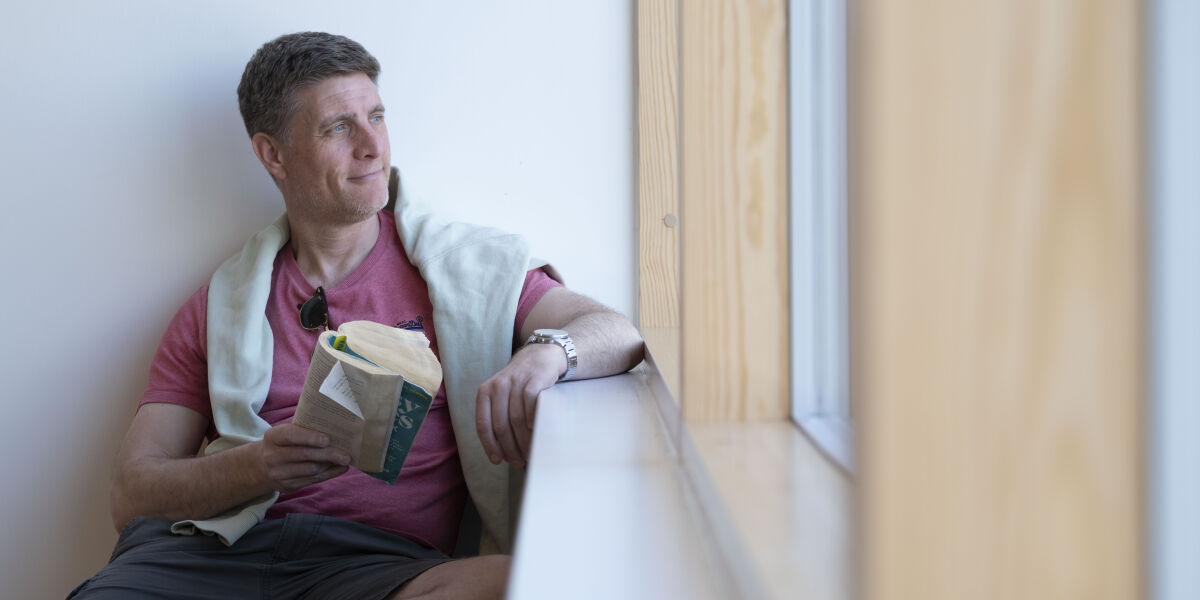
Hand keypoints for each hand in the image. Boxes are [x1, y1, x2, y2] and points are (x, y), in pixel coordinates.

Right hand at [255, 423, 350, 492]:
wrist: (260, 467)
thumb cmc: (281, 444)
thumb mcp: (283, 433)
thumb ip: (302, 430)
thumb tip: (334, 428)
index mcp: (272, 437)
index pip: (290, 436)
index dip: (309, 437)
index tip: (327, 439)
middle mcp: (273, 456)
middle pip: (303, 455)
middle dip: (327, 454)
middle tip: (345, 454)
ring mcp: (279, 473)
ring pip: (310, 470)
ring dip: (330, 465)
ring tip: (345, 460)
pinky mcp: (288, 486)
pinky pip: (313, 480)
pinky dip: (329, 474)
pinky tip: (341, 469)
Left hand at [475, 343, 564, 466]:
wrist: (541, 357)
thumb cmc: (521, 384)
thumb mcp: (503, 395)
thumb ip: (498, 416)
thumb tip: (502, 452)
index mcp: (485, 392)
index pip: (483, 424)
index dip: (489, 445)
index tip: (497, 460)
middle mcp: (498, 386)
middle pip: (500, 425)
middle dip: (509, 448)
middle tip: (517, 461)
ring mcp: (516, 382)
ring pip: (516, 418)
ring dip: (523, 440)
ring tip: (529, 453)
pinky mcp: (534, 379)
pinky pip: (530, 404)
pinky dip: (532, 420)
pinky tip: (535, 431)